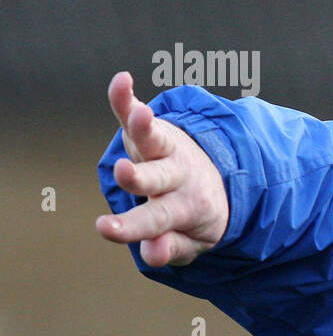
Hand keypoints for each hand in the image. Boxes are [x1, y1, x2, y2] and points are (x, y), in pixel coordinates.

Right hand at [95, 71, 230, 266]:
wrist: (224, 181)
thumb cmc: (196, 217)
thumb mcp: (192, 241)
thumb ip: (170, 248)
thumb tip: (150, 254)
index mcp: (187, 208)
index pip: (157, 220)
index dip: (131, 227)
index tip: (104, 228)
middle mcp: (178, 177)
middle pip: (156, 179)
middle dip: (138, 177)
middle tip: (123, 174)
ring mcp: (168, 152)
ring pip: (156, 140)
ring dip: (146, 127)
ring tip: (141, 114)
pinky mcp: (156, 132)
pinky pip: (138, 114)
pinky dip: (127, 98)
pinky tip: (120, 80)